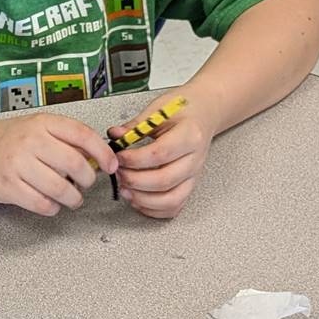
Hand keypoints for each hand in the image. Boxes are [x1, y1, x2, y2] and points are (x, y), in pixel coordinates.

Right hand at [0, 114, 116, 216]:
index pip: (82, 135)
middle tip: (85, 184)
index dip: (103, 152)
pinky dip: (53, 208)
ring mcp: (17, 165)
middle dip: (88, 179)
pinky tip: (52, 204)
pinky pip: (42, 204)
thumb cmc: (6, 140)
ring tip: (72, 198)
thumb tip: (96, 158)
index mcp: (41, 123)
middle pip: (75, 164)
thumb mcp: (35, 128)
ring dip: (73, 198)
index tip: (111, 165)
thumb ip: (64, 139)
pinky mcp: (8, 187)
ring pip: (61, 188)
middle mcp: (29, 141)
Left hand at [108, 92, 212, 218]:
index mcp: (190, 136)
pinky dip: (154, 209)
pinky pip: (174, 207)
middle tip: (118, 172)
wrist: (204, 114)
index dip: (134, 159)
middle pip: (164, 180)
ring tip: (125, 189)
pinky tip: (138, 200)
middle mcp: (195, 159)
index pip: (160, 154)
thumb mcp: (159, 109)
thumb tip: (115, 135)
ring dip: (143, 199)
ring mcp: (193, 176)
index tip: (118, 156)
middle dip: (134, 180)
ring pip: (171, 200)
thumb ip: (135, 125)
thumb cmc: (184, 110)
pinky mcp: (189, 186)